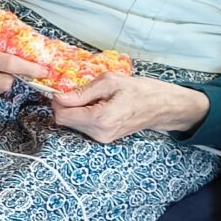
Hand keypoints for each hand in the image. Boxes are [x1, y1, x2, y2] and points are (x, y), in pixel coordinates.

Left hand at [51, 71, 209, 142]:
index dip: (58, 101)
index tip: (63, 89)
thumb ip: (82, 92)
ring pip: (73, 124)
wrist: (162, 106)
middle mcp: (99, 133)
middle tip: (79, 91)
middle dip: (66, 105)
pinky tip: (99, 106)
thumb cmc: (140, 90)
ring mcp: (102, 138)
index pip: (62, 116)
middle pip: (65, 121)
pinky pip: (83, 126)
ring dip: (76, 110)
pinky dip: (84, 115)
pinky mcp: (104, 138)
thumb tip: (58, 97)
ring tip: (95, 98)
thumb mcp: (110, 81)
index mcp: (100, 119)